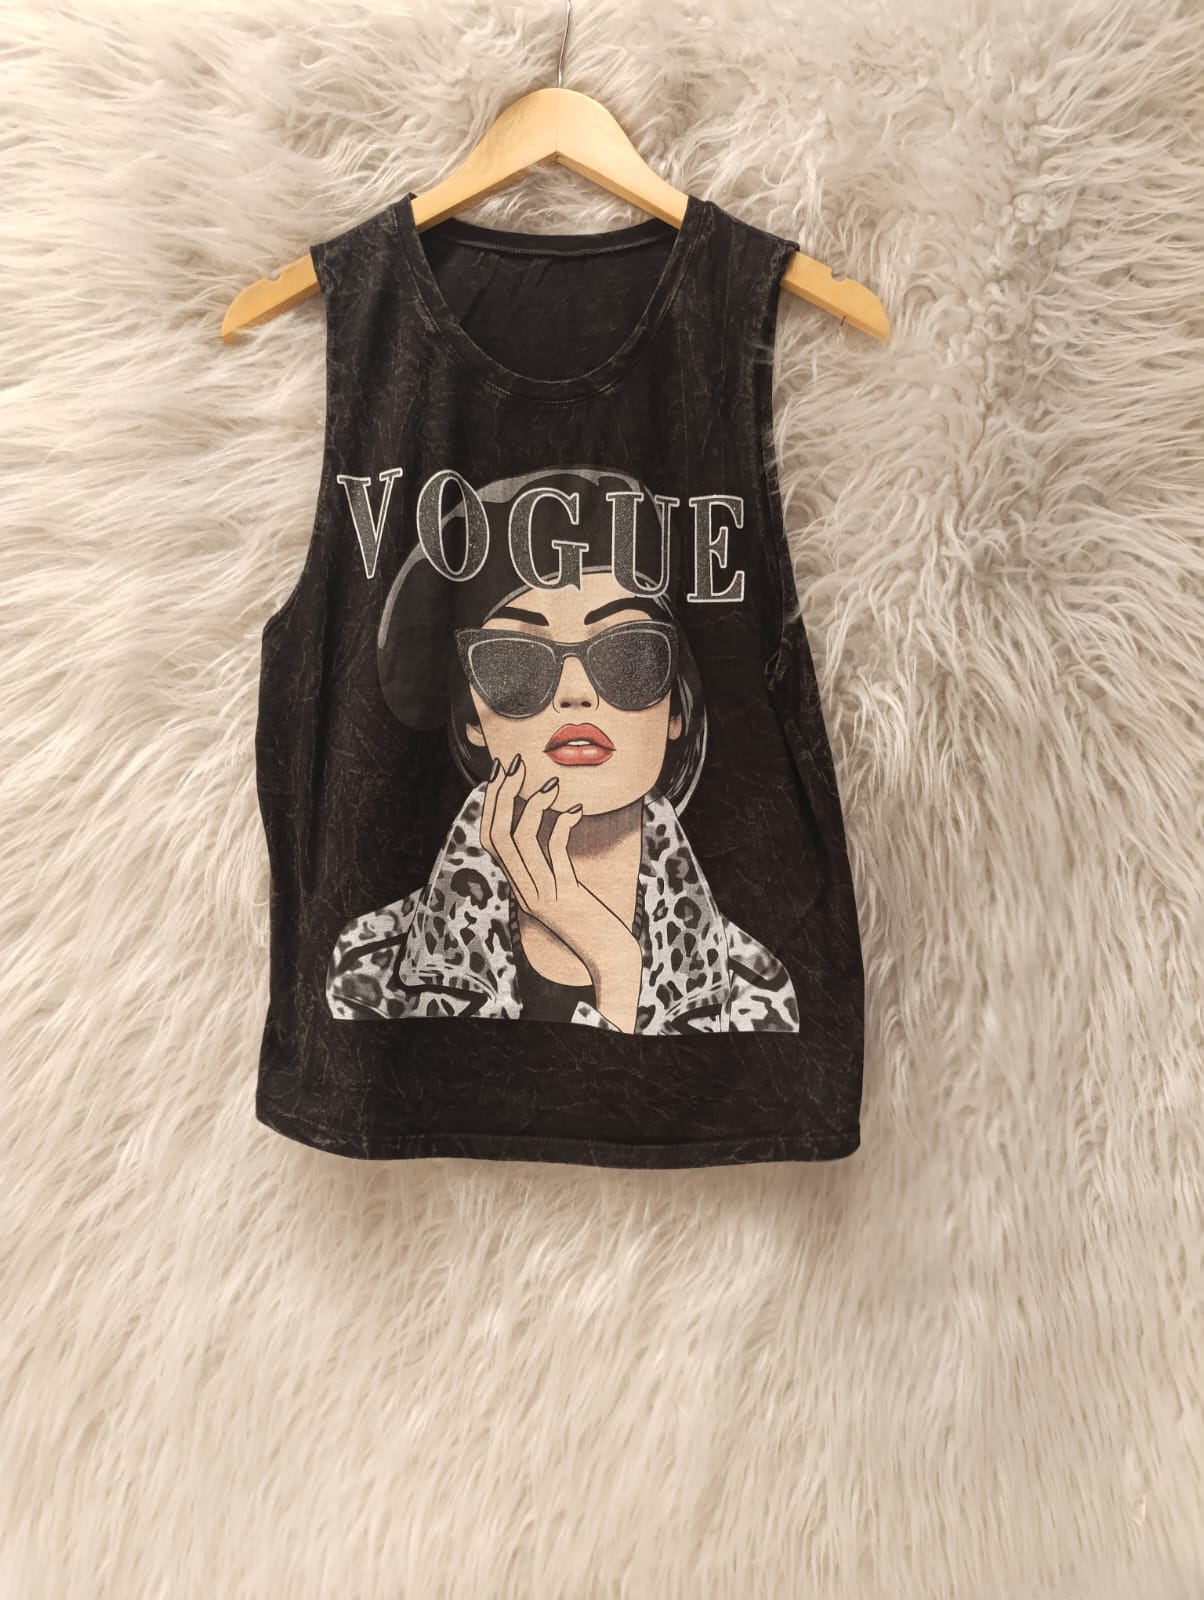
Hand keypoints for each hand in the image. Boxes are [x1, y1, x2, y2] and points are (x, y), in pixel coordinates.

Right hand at [479, 753, 642, 1030]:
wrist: (611, 959)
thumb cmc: (596, 921)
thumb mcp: (565, 888)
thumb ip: (551, 864)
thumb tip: (554, 823)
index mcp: (520, 886)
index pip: (489, 839)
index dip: (491, 803)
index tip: (502, 772)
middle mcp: (523, 890)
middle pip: (497, 834)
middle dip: (502, 794)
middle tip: (515, 764)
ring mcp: (541, 895)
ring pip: (518, 840)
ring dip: (532, 804)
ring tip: (550, 781)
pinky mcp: (564, 898)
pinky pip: (554, 853)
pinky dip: (561, 825)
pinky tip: (577, 810)